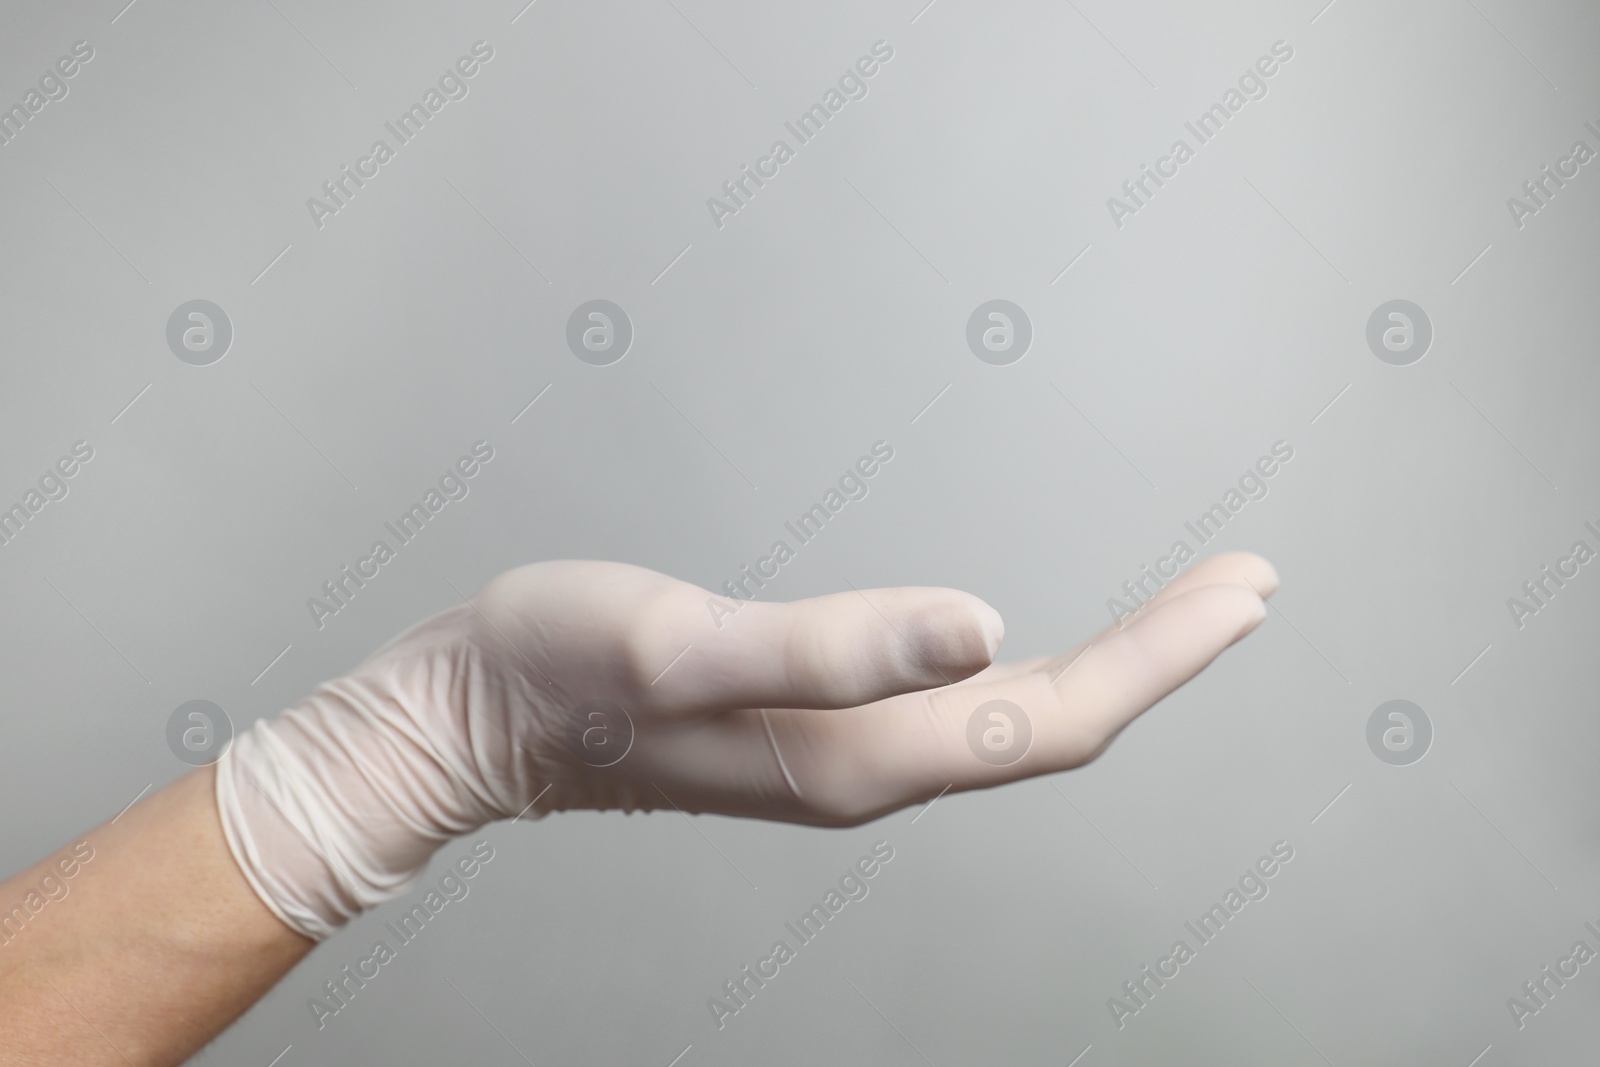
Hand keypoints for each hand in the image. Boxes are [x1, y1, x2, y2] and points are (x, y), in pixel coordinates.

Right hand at [217, 553, 1274, 937]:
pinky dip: (1032, 663)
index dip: (1159, 658)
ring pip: (1016, 717)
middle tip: (1248, 586)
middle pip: (1055, 721)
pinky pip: (959, 704)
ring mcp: (844, 751)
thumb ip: (831, 646)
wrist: (477, 716)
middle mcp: (870, 766)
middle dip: (1160, 656)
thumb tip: (982, 624)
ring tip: (1181, 608)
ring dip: (1110, 662)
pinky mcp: (813, 723)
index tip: (1245, 591)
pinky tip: (1034, 638)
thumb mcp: (684, 641)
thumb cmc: (562, 672)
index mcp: (858, 752)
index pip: (1053, 715)